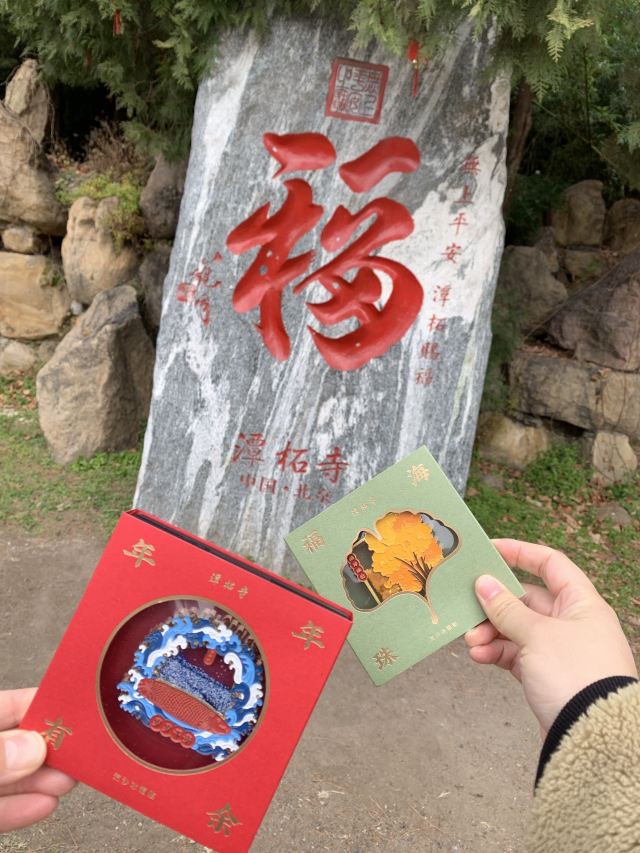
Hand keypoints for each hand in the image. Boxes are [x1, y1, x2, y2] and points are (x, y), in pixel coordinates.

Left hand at [0, 688, 75, 831]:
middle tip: (82, 753)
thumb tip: (32, 747)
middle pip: (18, 742)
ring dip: (43, 780)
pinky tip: (45, 805)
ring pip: (12, 776)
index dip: (44, 705)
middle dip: (51, 749)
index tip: (77, 711)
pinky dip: (22, 808)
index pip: (10, 705)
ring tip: (69, 781)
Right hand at [465, 539, 637, 736]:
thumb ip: (507, 608)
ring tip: (471, 641)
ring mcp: (559, 650)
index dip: (520, 553)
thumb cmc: (575, 675)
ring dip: (491, 632)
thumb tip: (483, 583)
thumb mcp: (537, 635)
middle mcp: (572, 623)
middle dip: (494, 605)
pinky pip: (515, 655)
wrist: (593, 740)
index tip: (489, 550)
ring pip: (517, 629)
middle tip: (468, 608)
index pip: (550, 564)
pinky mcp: (546, 676)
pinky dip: (496, 653)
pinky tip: (479, 656)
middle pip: (526, 600)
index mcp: (581, 603)